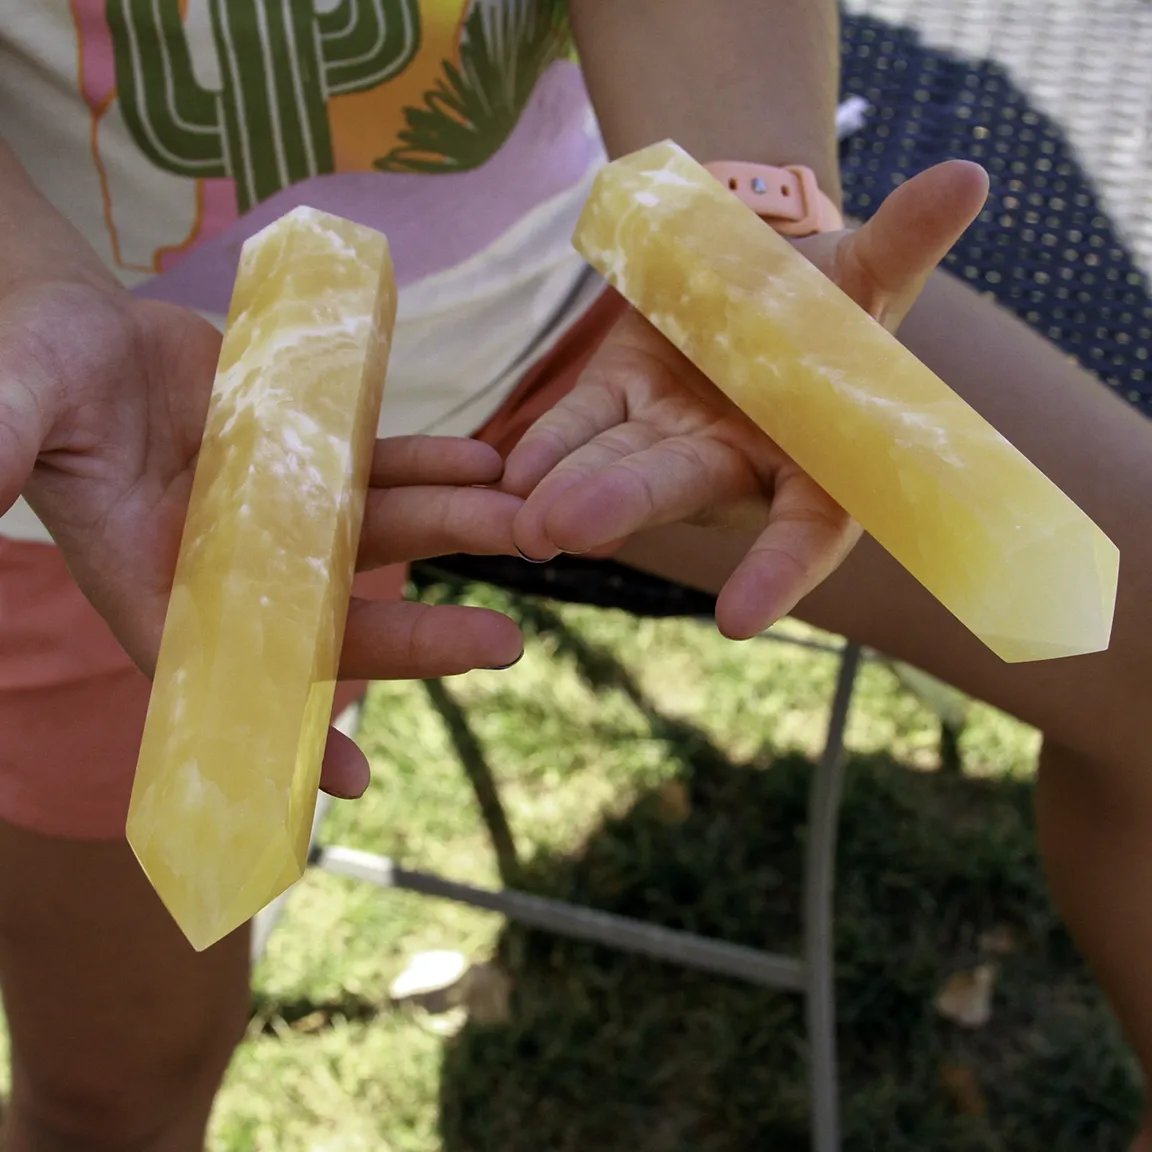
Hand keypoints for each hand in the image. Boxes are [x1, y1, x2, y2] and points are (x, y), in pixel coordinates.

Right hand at [0, 281, 523, 798]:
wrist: (72, 322)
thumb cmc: (26, 367)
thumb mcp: (10, 410)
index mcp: (155, 578)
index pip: (228, 674)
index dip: (284, 728)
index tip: (351, 783)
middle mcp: (228, 558)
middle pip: (335, 612)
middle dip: (417, 637)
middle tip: (503, 645)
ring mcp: (274, 506)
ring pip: (376, 531)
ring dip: (450, 530)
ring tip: (522, 525)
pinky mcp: (302, 451)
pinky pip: (378, 464)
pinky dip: (429, 464)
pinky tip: (482, 460)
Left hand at [502, 160, 989, 638]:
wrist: (758, 263)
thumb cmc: (831, 292)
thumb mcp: (869, 272)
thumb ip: (905, 242)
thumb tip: (968, 177)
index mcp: (812, 457)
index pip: (804, 530)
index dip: (776, 572)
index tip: (738, 620)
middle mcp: (736, 460)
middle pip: (681, 485)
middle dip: (626, 502)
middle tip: (566, 530)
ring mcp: (670, 433)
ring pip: (616, 460)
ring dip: (567, 485)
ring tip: (522, 518)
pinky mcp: (618, 397)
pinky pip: (580, 424)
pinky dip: (547, 447)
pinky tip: (508, 474)